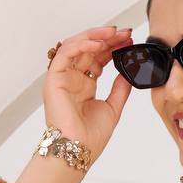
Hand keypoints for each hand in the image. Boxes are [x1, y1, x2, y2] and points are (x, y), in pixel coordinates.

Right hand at [43, 25, 132, 160]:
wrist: (80, 150)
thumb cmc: (91, 137)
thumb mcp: (113, 108)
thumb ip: (120, 89)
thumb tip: (128, 71)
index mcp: (84, 85)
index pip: (98, 58)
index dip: (112, 48)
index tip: (128, 41)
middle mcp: (73, 78)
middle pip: (88, 49)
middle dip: (107, 38)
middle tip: (124, 33)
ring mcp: (63, 77)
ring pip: (76, 46)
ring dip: (95, 36)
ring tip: (113, 32)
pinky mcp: (54, 78)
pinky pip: (66, 54)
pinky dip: (81, 44)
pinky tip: (98, 42)